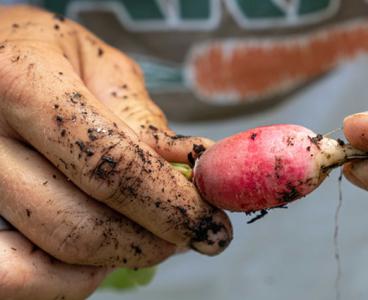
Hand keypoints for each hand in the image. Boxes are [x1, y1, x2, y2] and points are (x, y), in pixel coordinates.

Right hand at [0, 5, 231, 298]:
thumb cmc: (48, 56)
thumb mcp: (102, 67)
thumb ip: (143, 120)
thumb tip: (193, 171)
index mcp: (22, 82)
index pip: (111, 165)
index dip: (170, 206)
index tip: (210, 224)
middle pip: (80, 223)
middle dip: (153, 240)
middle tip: (191, 234)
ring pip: (49, 259)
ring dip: (118, 257)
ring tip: (148, 233)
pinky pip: (18, 277)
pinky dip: (72, 277)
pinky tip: (102, 247)